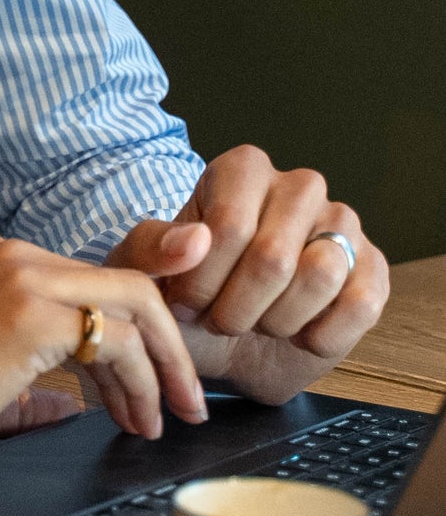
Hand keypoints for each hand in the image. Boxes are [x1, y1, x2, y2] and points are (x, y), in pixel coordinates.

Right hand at [0, 234, 207, 476]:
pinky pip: (118, 341)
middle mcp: (13, 255)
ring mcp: (22, 277)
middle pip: (128, 284)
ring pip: (135, 305)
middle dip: (170, 347)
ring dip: (165, 368)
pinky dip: (141, 383)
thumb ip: (32, 384)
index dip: (137, 332)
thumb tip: (69, 407)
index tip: (159, 380)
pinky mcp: (31, 314)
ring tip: (168, 418)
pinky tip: (136, 419)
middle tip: (189, 400)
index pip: (94, 284)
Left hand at [106, 146, 389, 404]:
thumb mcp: (144, 272)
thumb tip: (194, 241)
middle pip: (274, 257)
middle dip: (236, 310)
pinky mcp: (372, 270)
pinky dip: (322, 336)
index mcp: (242, 170)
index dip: (202, 284)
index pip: (229, 228)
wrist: (224, 345)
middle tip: (221, 321)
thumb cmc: (184, 297)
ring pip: (321, 276)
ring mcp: (342, 226)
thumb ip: (151, 249)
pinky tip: (299, 335)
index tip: (184, 303)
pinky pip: (360, 305)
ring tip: (259, 322)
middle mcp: (299, 186)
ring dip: (278, 321)